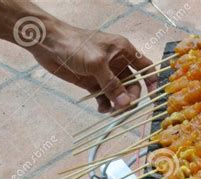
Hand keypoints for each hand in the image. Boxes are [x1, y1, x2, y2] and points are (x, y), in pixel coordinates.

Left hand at [31, 23, 154, 111]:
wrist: (49, 44)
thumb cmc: (74, 45)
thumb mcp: (97, 64)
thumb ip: (112, 85)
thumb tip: (126, 105)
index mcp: (123, 51)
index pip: (145, 67)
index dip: (151, 82)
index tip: (151, 98)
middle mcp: (117, 63)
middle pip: (133, 85)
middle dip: (130, 98)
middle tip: (123, 108)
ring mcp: (105, 74)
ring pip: (119, 94)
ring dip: (118, 104)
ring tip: (111, 111)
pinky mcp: (93, 83)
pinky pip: (105, 98)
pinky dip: (105, 106)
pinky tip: (101, 109)